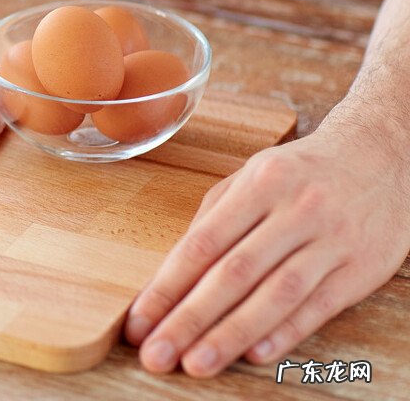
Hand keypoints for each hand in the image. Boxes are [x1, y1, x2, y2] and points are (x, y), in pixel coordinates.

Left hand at [124, 99, 409, 376]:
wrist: (382, 156)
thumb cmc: (302, 171)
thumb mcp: (252, 175)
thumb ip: (213, 218)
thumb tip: (174, 271)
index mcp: (260, 184)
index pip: (202, 244)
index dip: (166, 287)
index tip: (139, 322)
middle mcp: (295, 211)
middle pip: (233, 274)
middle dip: (189, 319)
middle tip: (158, 354)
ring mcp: (331, 241)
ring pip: (275, 294)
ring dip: (232, 334)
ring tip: (198, 363)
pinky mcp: (361, 268)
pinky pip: (318, 306)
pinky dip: (285, 332)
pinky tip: (254, 353)